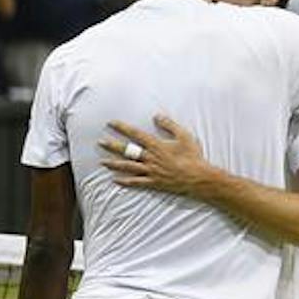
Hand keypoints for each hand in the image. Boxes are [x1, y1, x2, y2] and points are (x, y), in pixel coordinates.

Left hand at [99, 115, 218, 196]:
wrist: (198, 177)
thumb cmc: (193, 156)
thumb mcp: (184, 136)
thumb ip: (169, 125)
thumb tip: (157, 116)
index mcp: (157, 146)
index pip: (135, 134)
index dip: (122, 128)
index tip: (111, 123)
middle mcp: (150, 158)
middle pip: (127, 151)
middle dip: (112, 146)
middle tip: (100, 142)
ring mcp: (150, 171)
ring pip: (128, 167)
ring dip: (114, 164)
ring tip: (102, 162)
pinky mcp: (153, 183)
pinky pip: (135, 182)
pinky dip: (125, 181)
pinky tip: (115, 179)